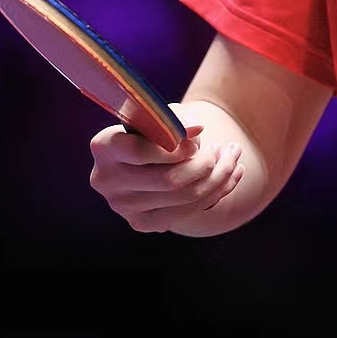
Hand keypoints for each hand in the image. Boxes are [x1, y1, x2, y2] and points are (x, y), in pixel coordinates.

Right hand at [87, 103, 245, 235]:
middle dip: (206, 164)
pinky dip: (217, 192)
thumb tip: (196, 130)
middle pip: (168, 180)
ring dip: (219, 176)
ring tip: (233, 156)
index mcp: (103, 146)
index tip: (198, 140)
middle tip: (225, 148)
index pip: (140, 152)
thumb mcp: (161, 115)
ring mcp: (122, 206)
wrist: (148, 157)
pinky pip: (188, 211)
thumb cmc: (155, 128)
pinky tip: (233, 174)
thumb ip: (175, 118)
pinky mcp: (141, 223)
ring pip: (184, 197)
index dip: (175, 148)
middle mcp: (106, 180)